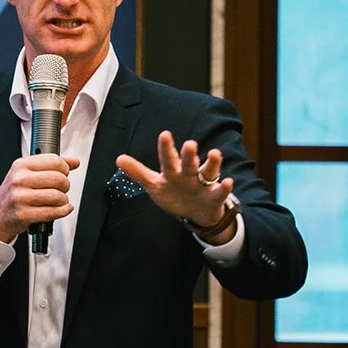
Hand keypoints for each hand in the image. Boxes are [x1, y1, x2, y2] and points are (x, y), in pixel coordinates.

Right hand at [0, 153, 81, 243]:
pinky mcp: (23, 214)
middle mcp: (19, 179)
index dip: (65, 168)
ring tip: (59, 200)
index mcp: (21, 165)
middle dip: (65, 185)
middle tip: (61, 189)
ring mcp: (20, 197)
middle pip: (58, 178)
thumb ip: (52, 165)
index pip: (54, 160)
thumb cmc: (15, 193)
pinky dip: (63, 211)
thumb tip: (75, 162)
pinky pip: (53, 212)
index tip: (64, 173)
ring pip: (57, 196)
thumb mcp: (27, 173)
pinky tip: (62, 209)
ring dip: (64, 200)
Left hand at [117, 131, 237, 240]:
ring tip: (214, 153)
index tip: (165, 134)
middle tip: (189, 144)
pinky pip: (221, 192)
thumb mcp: (155, 185)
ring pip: (209, 171)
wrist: (196, 212)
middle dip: (189, 154)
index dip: (166, 148)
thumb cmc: (175, 193)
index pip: (169, 158)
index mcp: (174, 171)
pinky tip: (228, 182)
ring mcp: (203, 184)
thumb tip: (118, 159)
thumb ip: (138, 172)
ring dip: (212, 163)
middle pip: (189, 162)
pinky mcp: (214, 197)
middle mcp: (190, 173)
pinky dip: (225, 187)